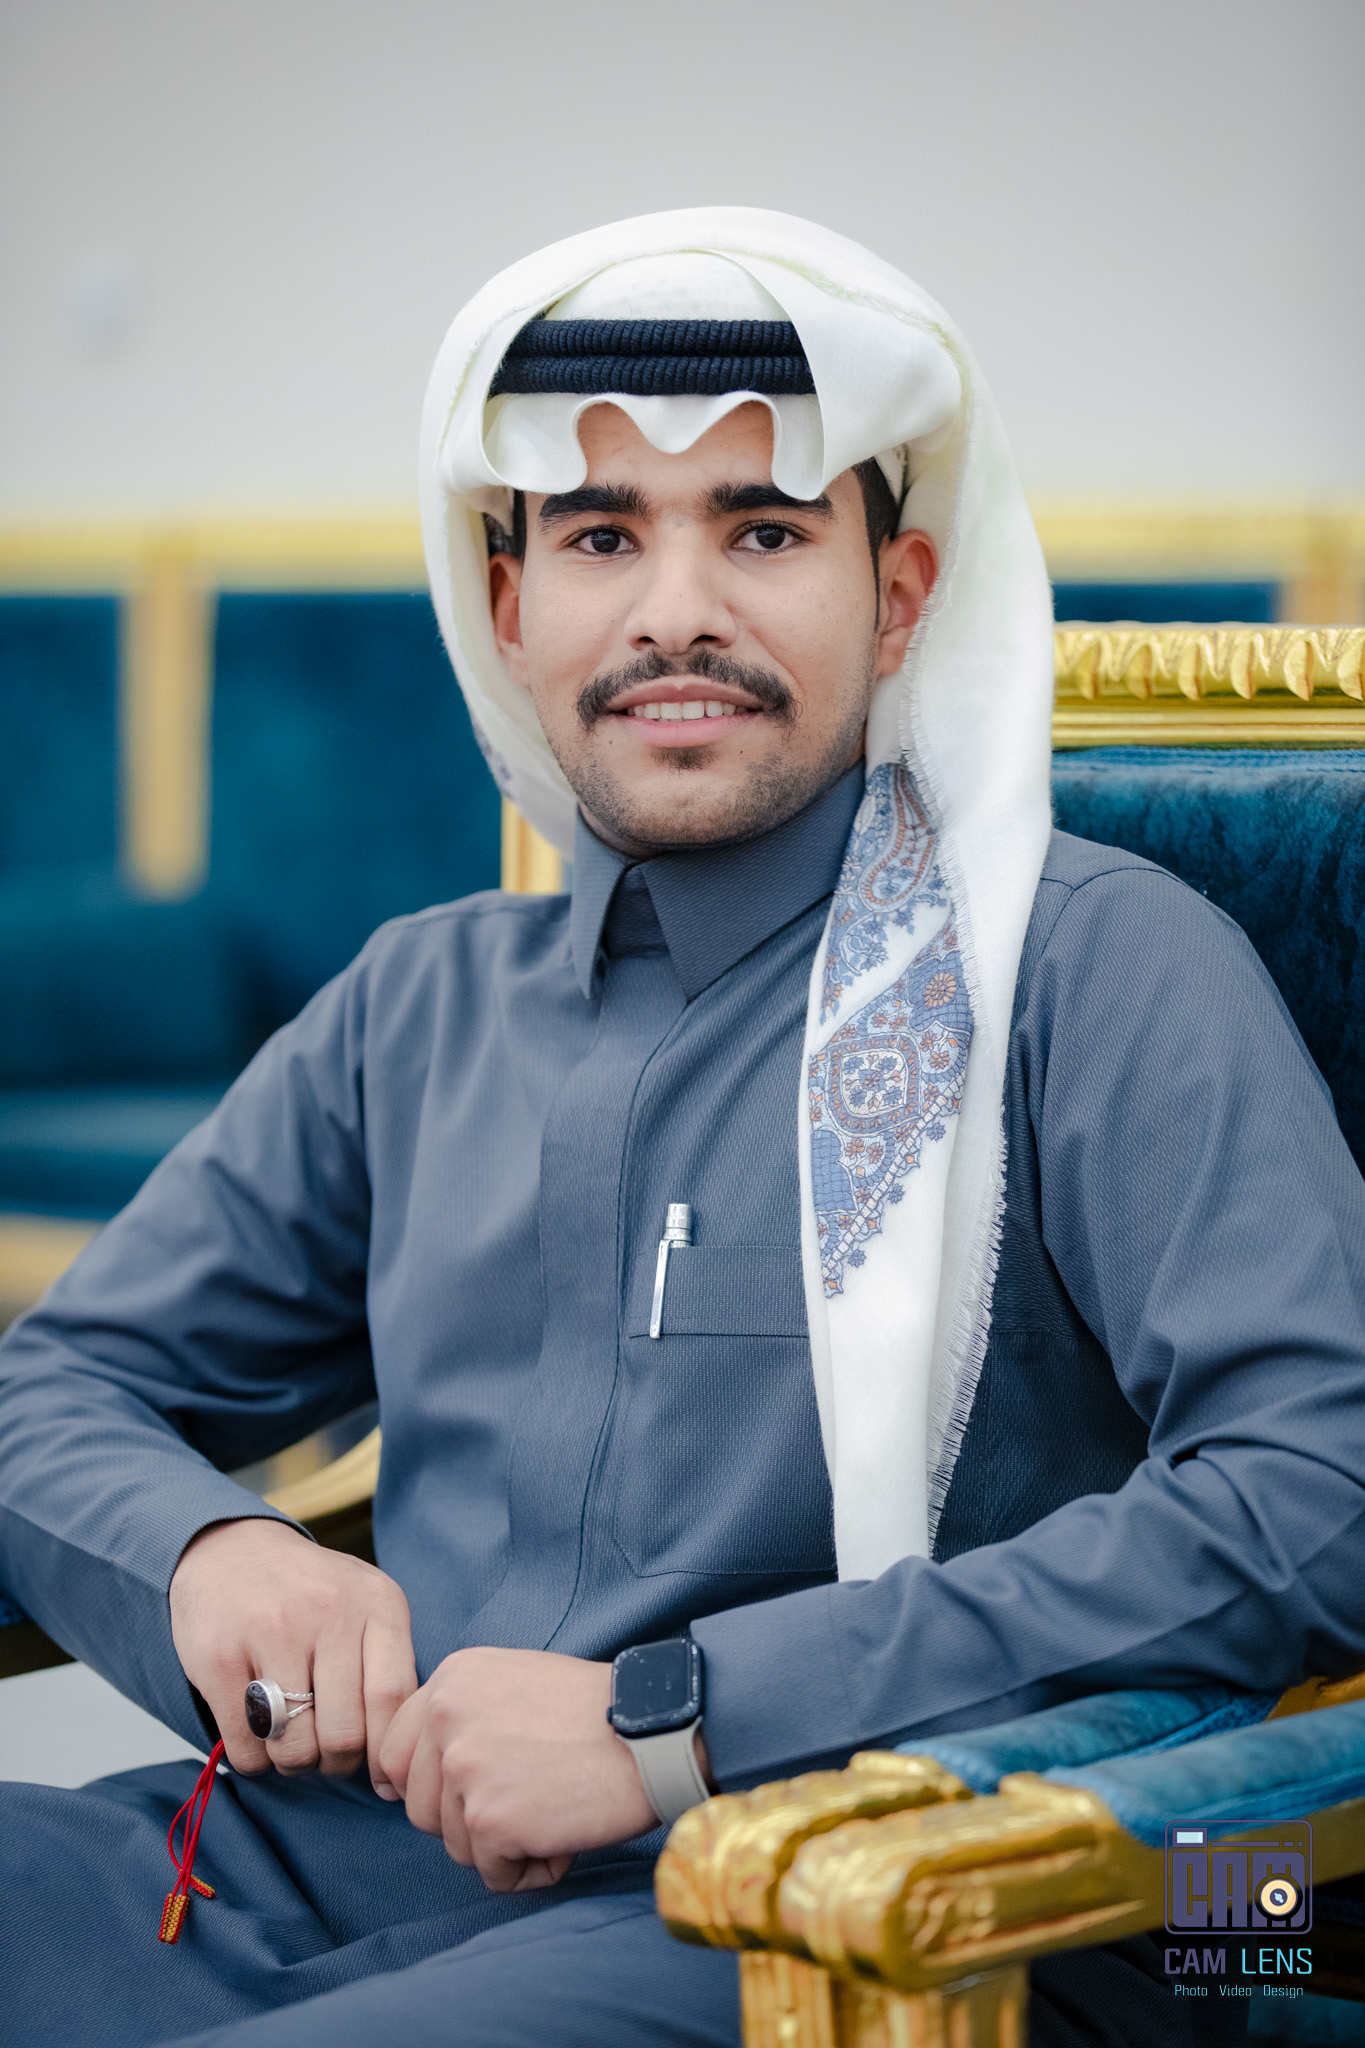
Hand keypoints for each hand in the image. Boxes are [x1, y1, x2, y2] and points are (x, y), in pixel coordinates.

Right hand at [169, 1517, 416, 1793]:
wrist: (230, 1550)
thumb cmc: (310, 1594)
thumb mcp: (365, 1606)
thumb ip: (388, 1667)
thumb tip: (399, 1761)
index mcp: (377, 1601)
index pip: (392, 1700)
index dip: (387, 1753)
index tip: (383, 1779)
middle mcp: (328, 1611)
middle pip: (344, 1735)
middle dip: (338, 1763)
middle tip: (327, 1753)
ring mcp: (271, 1631)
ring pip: (295, 1749)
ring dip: (295, 1763)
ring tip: (292, 1738)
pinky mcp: (219, 1658)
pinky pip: (247, 1749)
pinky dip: (255, 1761)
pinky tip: (258, 1733)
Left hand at [379, 1646, 698, 1892]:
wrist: (652, 1730)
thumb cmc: (594, 1709)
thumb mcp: (511, 1681)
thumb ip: (460, 1713)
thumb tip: (409, 1773)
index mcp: (450, 1679)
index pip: (391, 1749)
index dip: (417, 1785)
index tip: (449, 1799)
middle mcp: (445, 1718)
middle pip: (417, 1805)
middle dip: (463, 1820)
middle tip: (521, 1804)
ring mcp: (464, 1769)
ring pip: (454, 1843)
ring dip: (499, 1845)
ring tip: (550, 1815)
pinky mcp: (490, 1820)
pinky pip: (491, 1873)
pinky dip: (527, 1870)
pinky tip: (562, 1841)